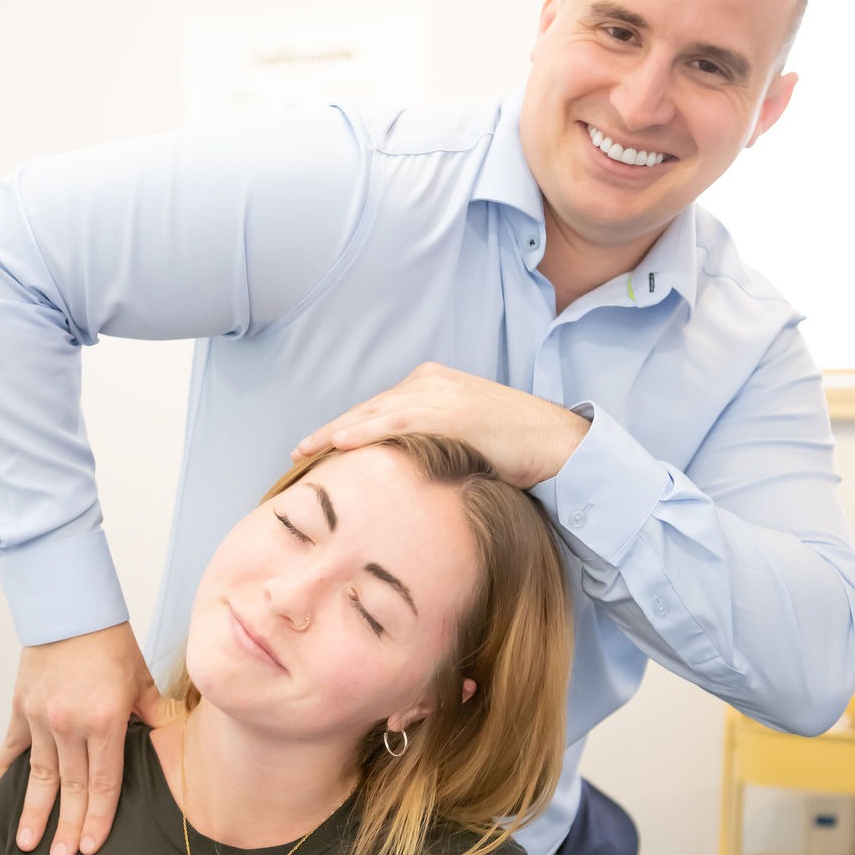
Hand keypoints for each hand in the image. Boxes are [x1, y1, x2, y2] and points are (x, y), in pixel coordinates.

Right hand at [0, 622, 169, 854]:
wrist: (71, 608)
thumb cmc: (111, 641)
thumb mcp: (140, 678)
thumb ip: (154, 713)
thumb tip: (171, 735)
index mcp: (105, 721)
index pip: (103, 782)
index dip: (98, 817)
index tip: (92, 846)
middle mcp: (70, 725)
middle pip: (71, 788)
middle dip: (66, 827)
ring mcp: (41, 718)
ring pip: (40, 775)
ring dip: (34, 811)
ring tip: (27, 843)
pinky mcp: (21, 707)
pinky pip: (11, 746)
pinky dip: (2, 768)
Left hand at [292, 362, 588, 488]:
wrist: (556, 442)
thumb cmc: (516, 448)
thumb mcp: (466, 438)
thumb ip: (435, 443)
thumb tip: (409, 472)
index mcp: (432, 384)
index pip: (378, 408)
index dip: (346, 428)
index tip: (318, 447)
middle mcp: (430, 382)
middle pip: (368, 409)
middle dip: (331, 432)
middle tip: (298, 453)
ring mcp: (438, 393)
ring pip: (373, 414)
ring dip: (335, 434)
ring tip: (303, 452)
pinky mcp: (448, 411)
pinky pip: (395, 422)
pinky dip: (364, 433)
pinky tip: (338, 445)